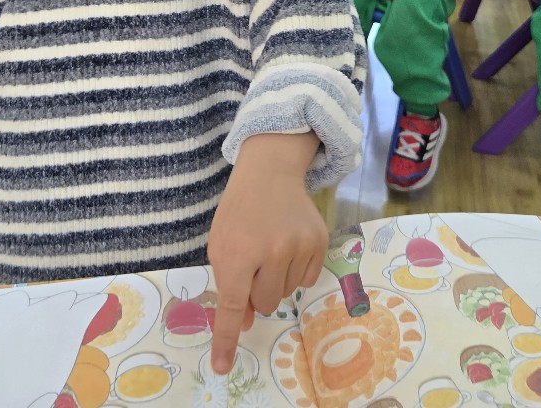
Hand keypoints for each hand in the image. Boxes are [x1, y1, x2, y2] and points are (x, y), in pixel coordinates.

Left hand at [208, 133, 326, 374]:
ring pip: (286, 294)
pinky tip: (289, 247)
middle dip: (256, 291)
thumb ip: (229, 286)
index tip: (223, 367)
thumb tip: (243, 324)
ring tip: (271, 248)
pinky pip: (307, 281)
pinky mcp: (320, 242)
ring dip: (276, 280)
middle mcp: (270, 251)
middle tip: (254, 261)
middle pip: (264, 304)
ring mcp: (298, 246)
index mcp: (236, 252)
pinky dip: (296, 272)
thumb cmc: (238, 213)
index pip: (230, 305)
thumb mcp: (221, 246)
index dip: (226, 338)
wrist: (270, 174)